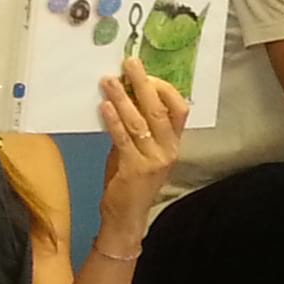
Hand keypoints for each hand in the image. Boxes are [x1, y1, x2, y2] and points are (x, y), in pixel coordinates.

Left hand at [94, 58, 186, 250]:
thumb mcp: (136, 153)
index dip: (163, 89)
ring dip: (123, 98)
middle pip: (160, 109)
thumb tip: (122, 100)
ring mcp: (154, 160)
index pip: (179, 109)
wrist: (126, 219)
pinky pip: (124, 139)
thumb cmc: (129, 185)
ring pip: (140, 121)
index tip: (146, 73)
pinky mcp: (135, 169)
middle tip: (130, 63)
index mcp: (173, 144)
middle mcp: (168, 150)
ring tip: (109, 81)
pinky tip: (104, 107)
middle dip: (144, 83)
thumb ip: (133, 130)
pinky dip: (114, 120)